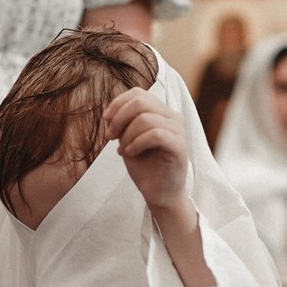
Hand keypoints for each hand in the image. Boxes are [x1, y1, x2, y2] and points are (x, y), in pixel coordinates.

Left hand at [105, 89, 191, 219]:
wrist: (159, 193)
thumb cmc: (145, 166)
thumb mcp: (128, 139)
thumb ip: (124, 122)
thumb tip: (111, 113)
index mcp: (161, 112)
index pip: (138, 93)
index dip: (118, 103)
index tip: (106, 121)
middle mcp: (173, 117)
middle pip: (141, 102)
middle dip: (119, 118)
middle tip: (110, 137)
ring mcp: (178, 131)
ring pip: (146, 118)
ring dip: (127, 135)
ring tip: (123, 150)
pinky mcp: (180, 147)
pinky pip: (155, 134)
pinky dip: (137, 143)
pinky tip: (130, 153)